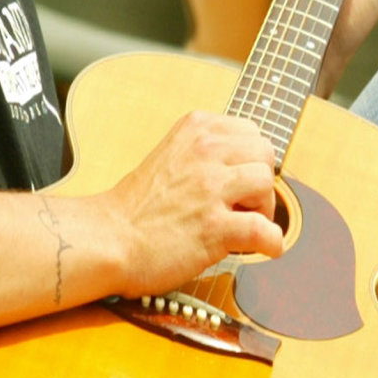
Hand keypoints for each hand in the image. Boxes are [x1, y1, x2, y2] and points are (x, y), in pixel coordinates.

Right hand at [103, 110, 283, 293]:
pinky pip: (264, 229)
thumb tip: (249, 166)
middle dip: (261, 181)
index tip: (238, 180)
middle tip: (243, 205)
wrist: (106, 240)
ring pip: (266, 183)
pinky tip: (265, 248)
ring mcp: (209, 188)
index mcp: (195, 129)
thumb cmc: (136, 208)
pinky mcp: (213, 226)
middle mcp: (204, 151)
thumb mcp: (172, 154)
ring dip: (263, 208)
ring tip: (242, 224)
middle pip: (265, 154)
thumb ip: (206, 152)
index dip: (250, 160)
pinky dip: (271, 242)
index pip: (251, 132)